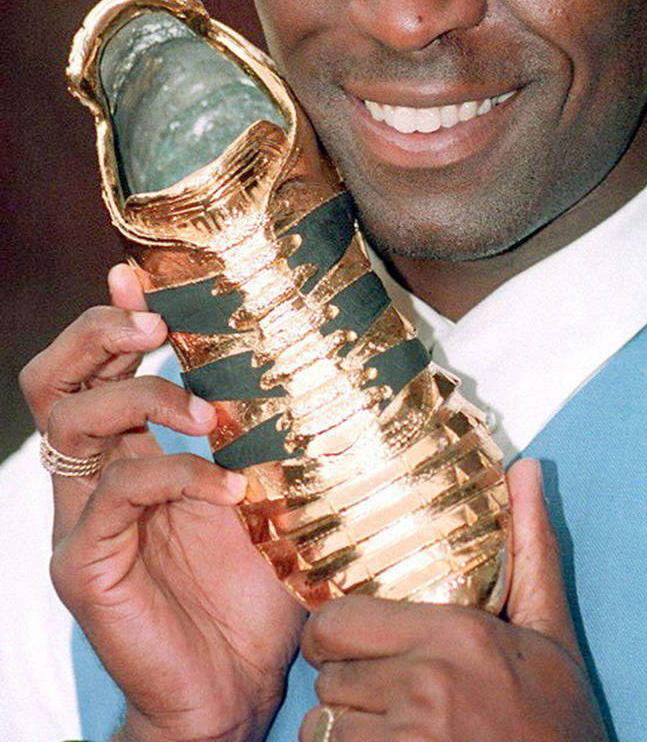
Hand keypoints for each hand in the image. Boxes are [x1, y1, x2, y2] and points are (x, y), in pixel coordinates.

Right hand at [20, 264, 304, 741]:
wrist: (236, 685)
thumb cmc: (252, 586)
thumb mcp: (257, 487)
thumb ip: (248, 430)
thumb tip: (274, 356)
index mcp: (127, 451)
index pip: (95, 365)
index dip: (111, 317)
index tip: (138, 277)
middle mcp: (92, 477)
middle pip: (55, 378)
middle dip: (100, 335)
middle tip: (155, 326)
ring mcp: (80, 520)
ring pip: (72, 421)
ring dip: (145, 397)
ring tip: (209, 412)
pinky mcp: (84, 564)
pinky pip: (117, 492)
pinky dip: (177, 474)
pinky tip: (229, 486)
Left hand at [299, 459, 605, 740]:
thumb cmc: (558, 724)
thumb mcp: (548, 635)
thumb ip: (531, 551)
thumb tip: (525, 470)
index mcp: (455, 633)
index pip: (336, 622)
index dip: (333, 636)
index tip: (350, 647)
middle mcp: (426, 683)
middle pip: (326, 676)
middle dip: (341, 684)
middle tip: (369, 692)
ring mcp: (410, 739)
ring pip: (324, 729)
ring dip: (343, 732)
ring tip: (378, 730)